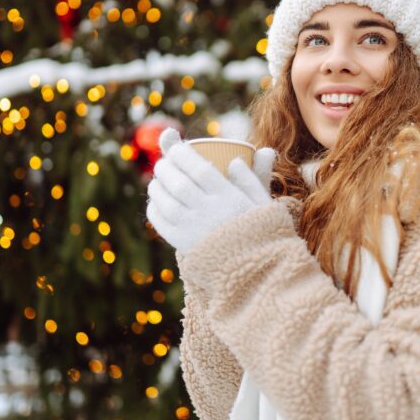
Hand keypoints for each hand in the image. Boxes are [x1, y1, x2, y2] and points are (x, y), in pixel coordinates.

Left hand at [146, 129, 275, 253]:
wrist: (254, 272)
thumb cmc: (261, 233)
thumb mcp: (264, 203)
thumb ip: (254, 178)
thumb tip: (244, 157)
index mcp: (229, 197)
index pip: (199, 168)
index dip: (182, 154)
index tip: (176, 147)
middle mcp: (209, 211)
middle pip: (178, 183)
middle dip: (165, 168)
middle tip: (163, 162)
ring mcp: (194, 229)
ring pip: (166, 201)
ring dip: (157, 186)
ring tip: (157, 180)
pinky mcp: (184, 244)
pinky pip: (161, 222)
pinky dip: (154, 209)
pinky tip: (156, 202)